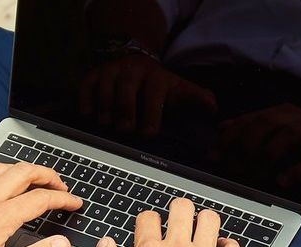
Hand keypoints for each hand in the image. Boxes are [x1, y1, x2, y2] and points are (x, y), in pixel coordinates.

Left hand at [0, 163, 83, 246]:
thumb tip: (60, 245)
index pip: (40, 198)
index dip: (63, 198)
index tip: (73, 203)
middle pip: (24, 172)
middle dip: (48, 175)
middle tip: (60, 186)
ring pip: (1, 167)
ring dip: (24, 169)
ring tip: (35, 180)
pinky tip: (0, 184)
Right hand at [79, 53, 217, 137]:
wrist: (133, 58)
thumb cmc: (157, 84)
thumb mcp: (178, 88)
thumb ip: (196, 99)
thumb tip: (214, 109)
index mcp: (155, 78)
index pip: (153, 95)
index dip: (151, 115)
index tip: (148, 133)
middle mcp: (132, 72)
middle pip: (126, 90)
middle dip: (125, 112)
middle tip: (125, 130)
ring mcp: (111, 72)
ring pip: (105, 87)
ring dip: (105, 108)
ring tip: (107, 124)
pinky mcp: (93, 75)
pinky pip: (86, 86)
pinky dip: (86, 100)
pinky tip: (89, 114)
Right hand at [91, 198, 240, 246]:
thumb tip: (105, 244)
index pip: (148, 218)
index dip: (148, 220)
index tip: (151, 228)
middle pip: (182, 209)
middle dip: (179, 210)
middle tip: (180, 218)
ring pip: (210, 220)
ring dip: (205, 220)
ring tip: (203, 228)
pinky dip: (229, 245)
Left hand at [211, 103, 300, 188]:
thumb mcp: (275, 128)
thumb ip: (250, 127)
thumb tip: (222, 128)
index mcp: (279, 112)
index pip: (249, 120)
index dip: (228, 139)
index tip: (213, 156)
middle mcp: (294, 117)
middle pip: (264, 126)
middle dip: (243, 148)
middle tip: (232, 170)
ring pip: (285, 139)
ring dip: (264, 160)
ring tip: (252, 178)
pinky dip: (294, 171)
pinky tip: (280, 183)